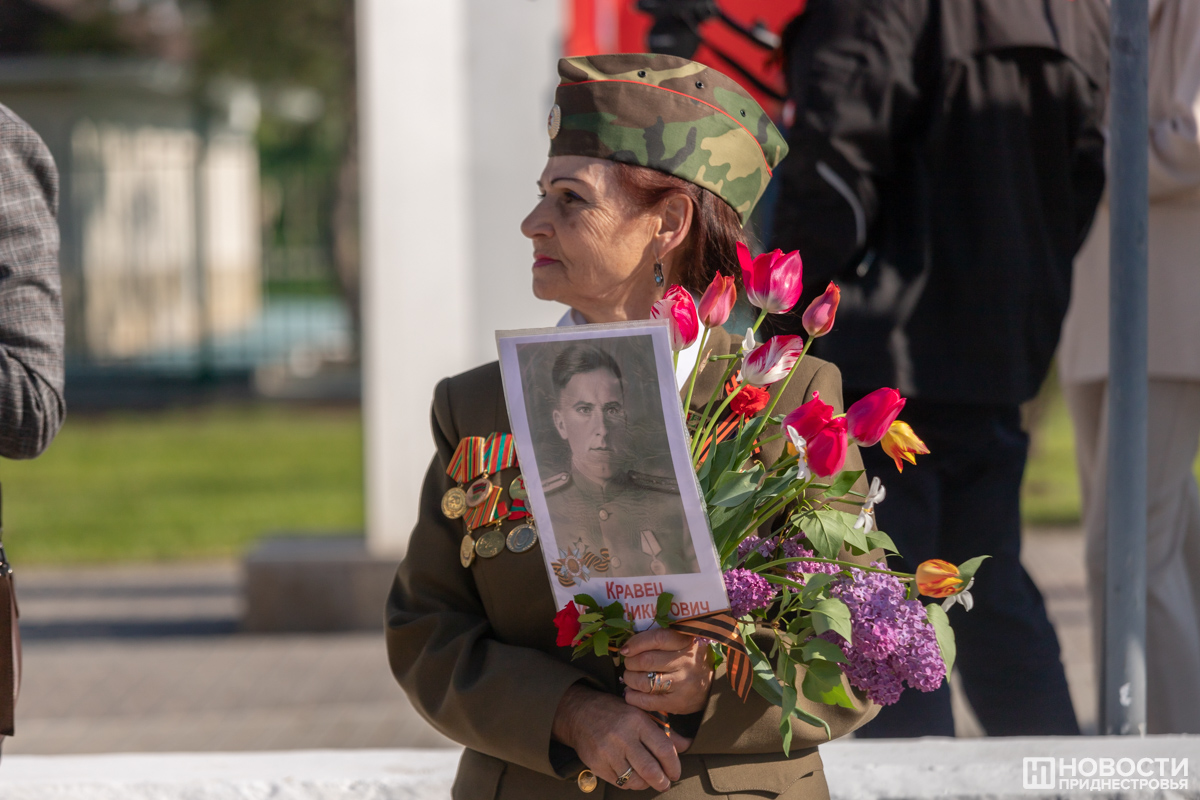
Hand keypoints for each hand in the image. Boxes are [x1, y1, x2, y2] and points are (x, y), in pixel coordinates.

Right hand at [552, 684, 679, 791]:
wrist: (578, 713)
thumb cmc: (615, 713)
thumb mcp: (640, 714)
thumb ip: (664, 731)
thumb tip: (686, 744)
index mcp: (637, 721)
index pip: (664, 749)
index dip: (674, 766)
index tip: (675, 773)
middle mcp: (623, 737)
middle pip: (651, 770)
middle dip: (662, 782)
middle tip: (665, 783)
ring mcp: (608, 752)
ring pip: (635, 781)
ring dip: (646, 784)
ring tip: (648, 780)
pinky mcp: (597, 764)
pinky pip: (620, 782)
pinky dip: (629, 783)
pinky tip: (631, 776)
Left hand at [621, 628, 713, 721]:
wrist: (710, 687)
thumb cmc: (688, 660)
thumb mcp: (682, 644)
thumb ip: (660, 641)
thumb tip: (628, 646)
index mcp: (686, 642)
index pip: (656, 638)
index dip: (636, 643)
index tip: (626, 649)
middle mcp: (686, 661)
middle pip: (646, 660)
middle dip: (630, 663)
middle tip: (629, 664)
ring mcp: (683, 683)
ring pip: (644, 681)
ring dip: (630, 679)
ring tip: (630, 678)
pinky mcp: (678, 702)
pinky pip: (648, 702)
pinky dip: (633, 697)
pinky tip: (630, 693)